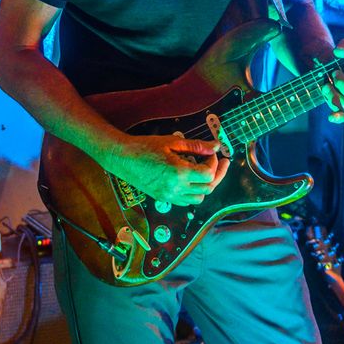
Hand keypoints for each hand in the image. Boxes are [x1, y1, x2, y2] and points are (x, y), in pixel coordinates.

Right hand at [103, 133, 231, 206]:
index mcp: (179, 173)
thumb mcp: (172, 142)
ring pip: (198, 198)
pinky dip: (193, 193)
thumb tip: (215, 146)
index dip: (214, 162)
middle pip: (208, 188)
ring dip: (206, 186)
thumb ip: (196, 146)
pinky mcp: (163, 198)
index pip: (208, 173)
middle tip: (220, 163)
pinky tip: (191, 180)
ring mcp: (169, 195)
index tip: (211, 153)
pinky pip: (185, 201)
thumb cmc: (145, 147)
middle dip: (217, 174)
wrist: (123, 158)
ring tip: (205, 172)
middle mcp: (175, 188)